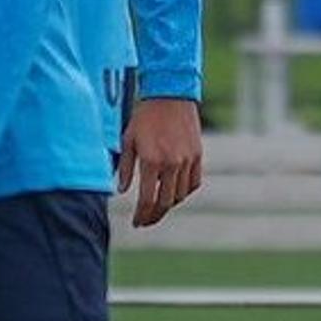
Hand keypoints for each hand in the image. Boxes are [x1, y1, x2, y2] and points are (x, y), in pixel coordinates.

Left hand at [119, 95, 204, 228]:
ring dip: (169, 205)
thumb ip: (125, 168)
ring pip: (181, 195)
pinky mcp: (198, 156)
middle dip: (154, 216)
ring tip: (156, 208)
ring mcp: (188, 161)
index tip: (136, 223)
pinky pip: (194, 183)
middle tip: (145, 222)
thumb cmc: (144, 118)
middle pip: (166, 202)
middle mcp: (172, 164)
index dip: (142, 215)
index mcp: (151, 161)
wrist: (170, 97)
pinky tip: (173, 195)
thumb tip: (122, 191)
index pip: (148, 199)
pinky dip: (184, 193)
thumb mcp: (128, 141)